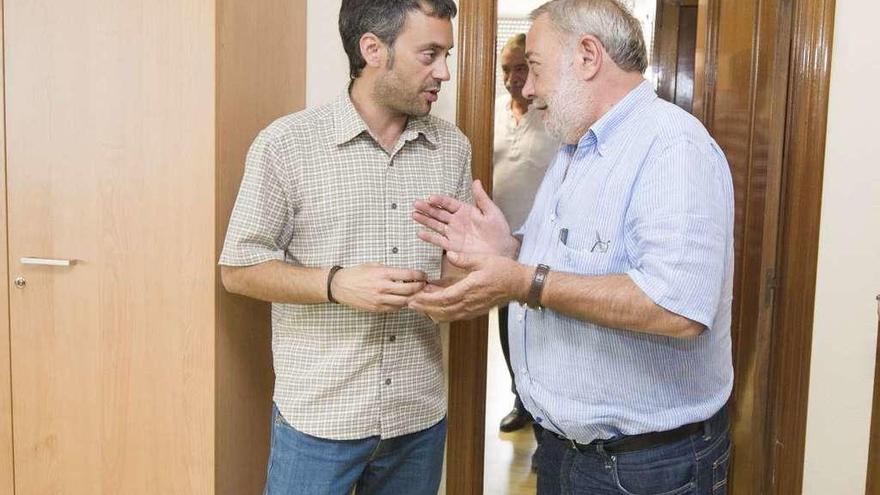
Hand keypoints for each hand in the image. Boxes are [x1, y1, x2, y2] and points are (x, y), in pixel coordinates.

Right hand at [331, 263, 426, 312]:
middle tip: (423, 285)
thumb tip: (405, 274)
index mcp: (383, 274)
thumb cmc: (356, 274)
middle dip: (420, 287)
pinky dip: (401, 305)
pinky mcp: (377, 308)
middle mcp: (383, 287)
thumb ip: (389, 270)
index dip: (419, 275)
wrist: (339, 286)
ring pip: (404, 302)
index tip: (423, 275)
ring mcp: (380, 300)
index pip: (408, 275)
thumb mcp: (374, 265)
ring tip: (415, 294)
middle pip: (410, 290)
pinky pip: (394, 309)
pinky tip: (402, 300)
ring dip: (412, 298)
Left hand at [407, 251, 530, 321]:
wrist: (519, 284)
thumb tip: (449, 254)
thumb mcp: (483, 259)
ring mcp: (472, 309)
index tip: (414, 298)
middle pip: (442, 310)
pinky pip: (456, 315)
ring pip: (448, 315)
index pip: (443, 298)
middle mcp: (469, 302)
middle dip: (424, 308)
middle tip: (410, 304)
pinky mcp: (475, 311)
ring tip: (419, 307)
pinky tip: (435, 310)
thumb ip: (464, 259)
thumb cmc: (503, 271)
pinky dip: (443, 314)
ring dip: (432, 312)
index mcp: (470, 289)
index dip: (427, 300)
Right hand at [412, 180, 518, 257]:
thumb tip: (476, 181)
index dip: (439, 200)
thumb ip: (481, 198)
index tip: (431, 197)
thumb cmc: (499, 231)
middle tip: (416, 203)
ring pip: (436, 225)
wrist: (502, 251)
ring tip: (414, 214)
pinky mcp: (453, 247)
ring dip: (425, 220)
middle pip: (438, 213)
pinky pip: (439, 241)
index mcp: (465, 211)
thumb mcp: (491, 212)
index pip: (449, 203)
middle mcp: (456, 221)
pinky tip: (420, 233)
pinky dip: (429, 238)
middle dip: (427, 208)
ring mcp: (453, 234)